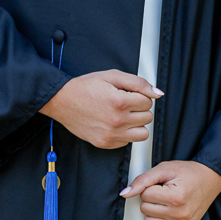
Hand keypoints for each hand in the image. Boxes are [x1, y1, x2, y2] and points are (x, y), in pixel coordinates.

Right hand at [39, 69, 162, 148]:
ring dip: (136, 123)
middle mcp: (117, 121)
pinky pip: (128, 142)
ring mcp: (111, 135)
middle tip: (124, 102)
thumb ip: (138, 83)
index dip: (139, 95)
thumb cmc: (86, 86)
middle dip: (139, 108)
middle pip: (147, 117)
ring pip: (143, 134)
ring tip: (123, 115)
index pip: (148, 102)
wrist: (62, 101)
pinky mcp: (105, 144)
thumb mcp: (112, 75)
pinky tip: (113, 123)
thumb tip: (158, 93)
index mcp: (120, 102)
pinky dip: (124, 133)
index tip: (127, 93)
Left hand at [121, 160, 220, 219]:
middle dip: (149, 198)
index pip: (145, 195)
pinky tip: (158, 217)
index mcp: (175, 197)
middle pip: (145, 210)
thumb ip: (142, 180)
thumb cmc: (188, 172)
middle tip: (162, 191)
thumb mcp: (164, 169)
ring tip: (162, 202)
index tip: (160, 183)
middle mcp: (180, 214)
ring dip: (151, 212)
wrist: (210, 177)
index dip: (149, 186)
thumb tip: (124, 193)